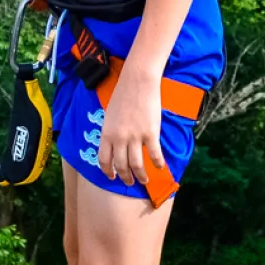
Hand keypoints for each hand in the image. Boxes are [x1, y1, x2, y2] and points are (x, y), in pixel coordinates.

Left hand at [96, 67, 164, 187]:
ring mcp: (135, 137)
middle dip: (126, 178)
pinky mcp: (150, 134)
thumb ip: (111, 132)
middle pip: (121, 166)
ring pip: (137, 166)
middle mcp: (119, 138)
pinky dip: (158, 164)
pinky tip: (160, 167)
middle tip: (130, 183)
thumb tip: (114, 146)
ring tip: (144, 180)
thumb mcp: (110, 115)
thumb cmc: (122, 95)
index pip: (104, 160)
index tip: (112, 177)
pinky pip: (155, 155)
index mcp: (107, 133)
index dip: (108, 172)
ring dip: (141, 176)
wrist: (137, 81)